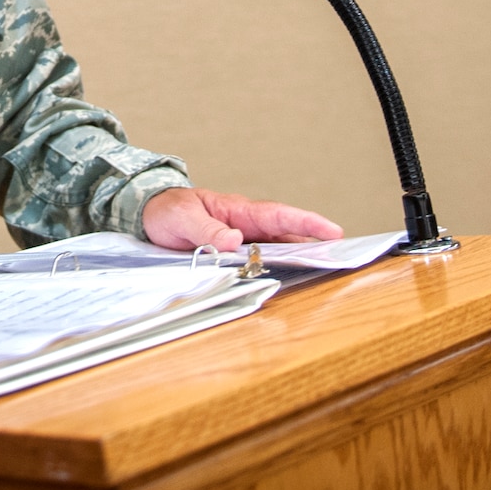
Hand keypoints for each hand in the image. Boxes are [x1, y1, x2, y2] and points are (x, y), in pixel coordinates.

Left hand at [141, 187, 343, 252]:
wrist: (148, 214)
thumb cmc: (166, 210)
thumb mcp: (181, 219)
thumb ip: (206, 231)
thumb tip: (235, 240)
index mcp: (237, 210)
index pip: (278, 215)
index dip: (306, 222)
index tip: (333, 231)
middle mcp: (244, 224)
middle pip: (286, 233)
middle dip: (315, 241)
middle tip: (342, 254)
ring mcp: (241, 238)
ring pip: (276, 247)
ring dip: (298, 256)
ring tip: (325, 268)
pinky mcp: (233, 252)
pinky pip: (259, 259)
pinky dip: (275, 266)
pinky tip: (287, 278)